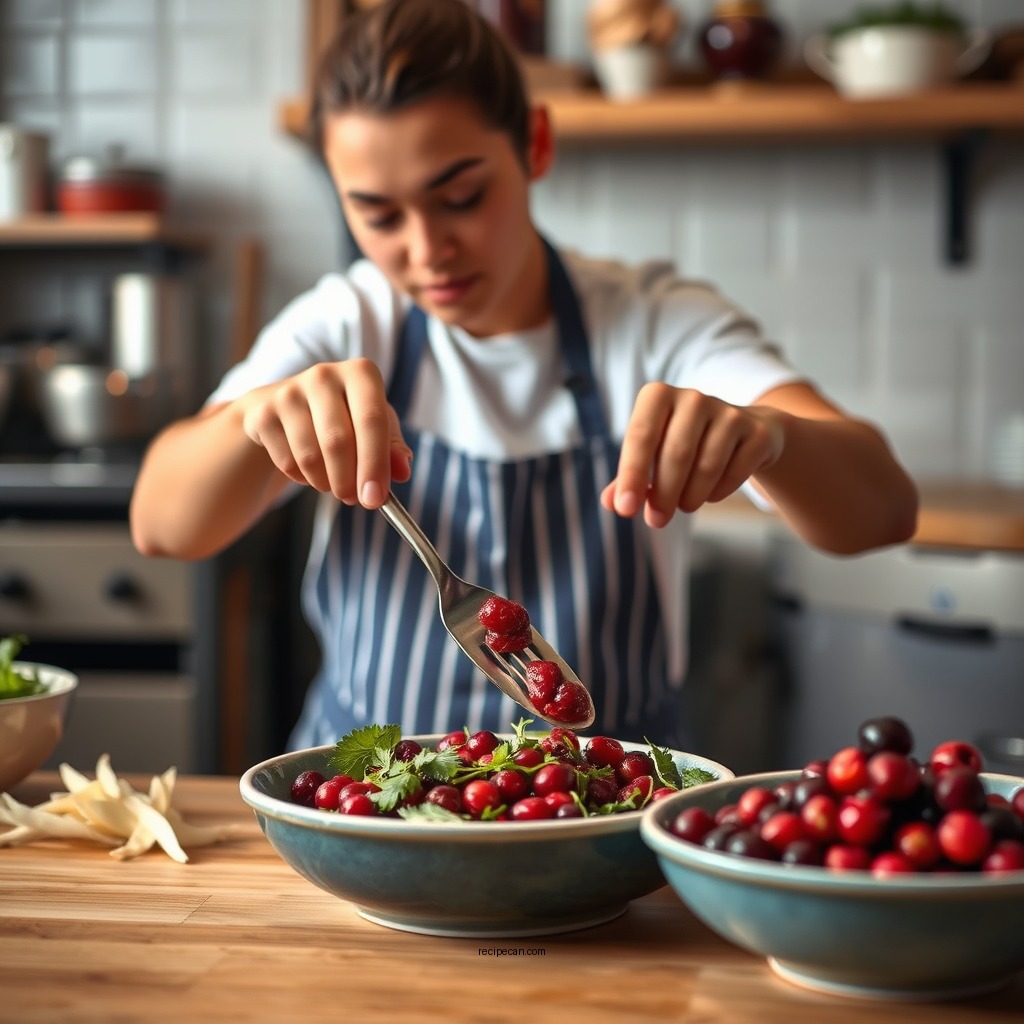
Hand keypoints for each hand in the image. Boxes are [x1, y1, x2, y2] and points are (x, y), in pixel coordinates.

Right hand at [236, 358, 411, 507]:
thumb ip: (393, 447)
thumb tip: (403, 471)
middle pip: (338, 441)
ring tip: (333, 482)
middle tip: (355, 499)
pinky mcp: (263, 413)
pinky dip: (302, 478)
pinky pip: (287, 462)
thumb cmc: (343, 416)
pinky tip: (309, 470)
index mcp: (361, 373)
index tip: (376, 498)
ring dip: (326, 483)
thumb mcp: (374, 426)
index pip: (372, 420)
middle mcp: (324, 375)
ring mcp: (289, 392)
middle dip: (349, 481)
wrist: (286, 407)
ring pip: (311, 456)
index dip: (375, 464)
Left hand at [600, 383, 783, 526]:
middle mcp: (693, 397)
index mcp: (658, 396)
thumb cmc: (684, 443)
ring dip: (691, 497)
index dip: (631, 475)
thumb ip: (629, 477)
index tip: (625, 510)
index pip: (640, 435)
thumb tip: (611, 502)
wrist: (744, 432)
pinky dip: (718, 492)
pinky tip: (710, 493)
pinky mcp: (756, 431)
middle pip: (676, 454)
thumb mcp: (652, 455)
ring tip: (684, 505)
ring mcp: (728, 412)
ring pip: (706, 466)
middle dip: (663, 494)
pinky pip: (735, 472)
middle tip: (656, 520)